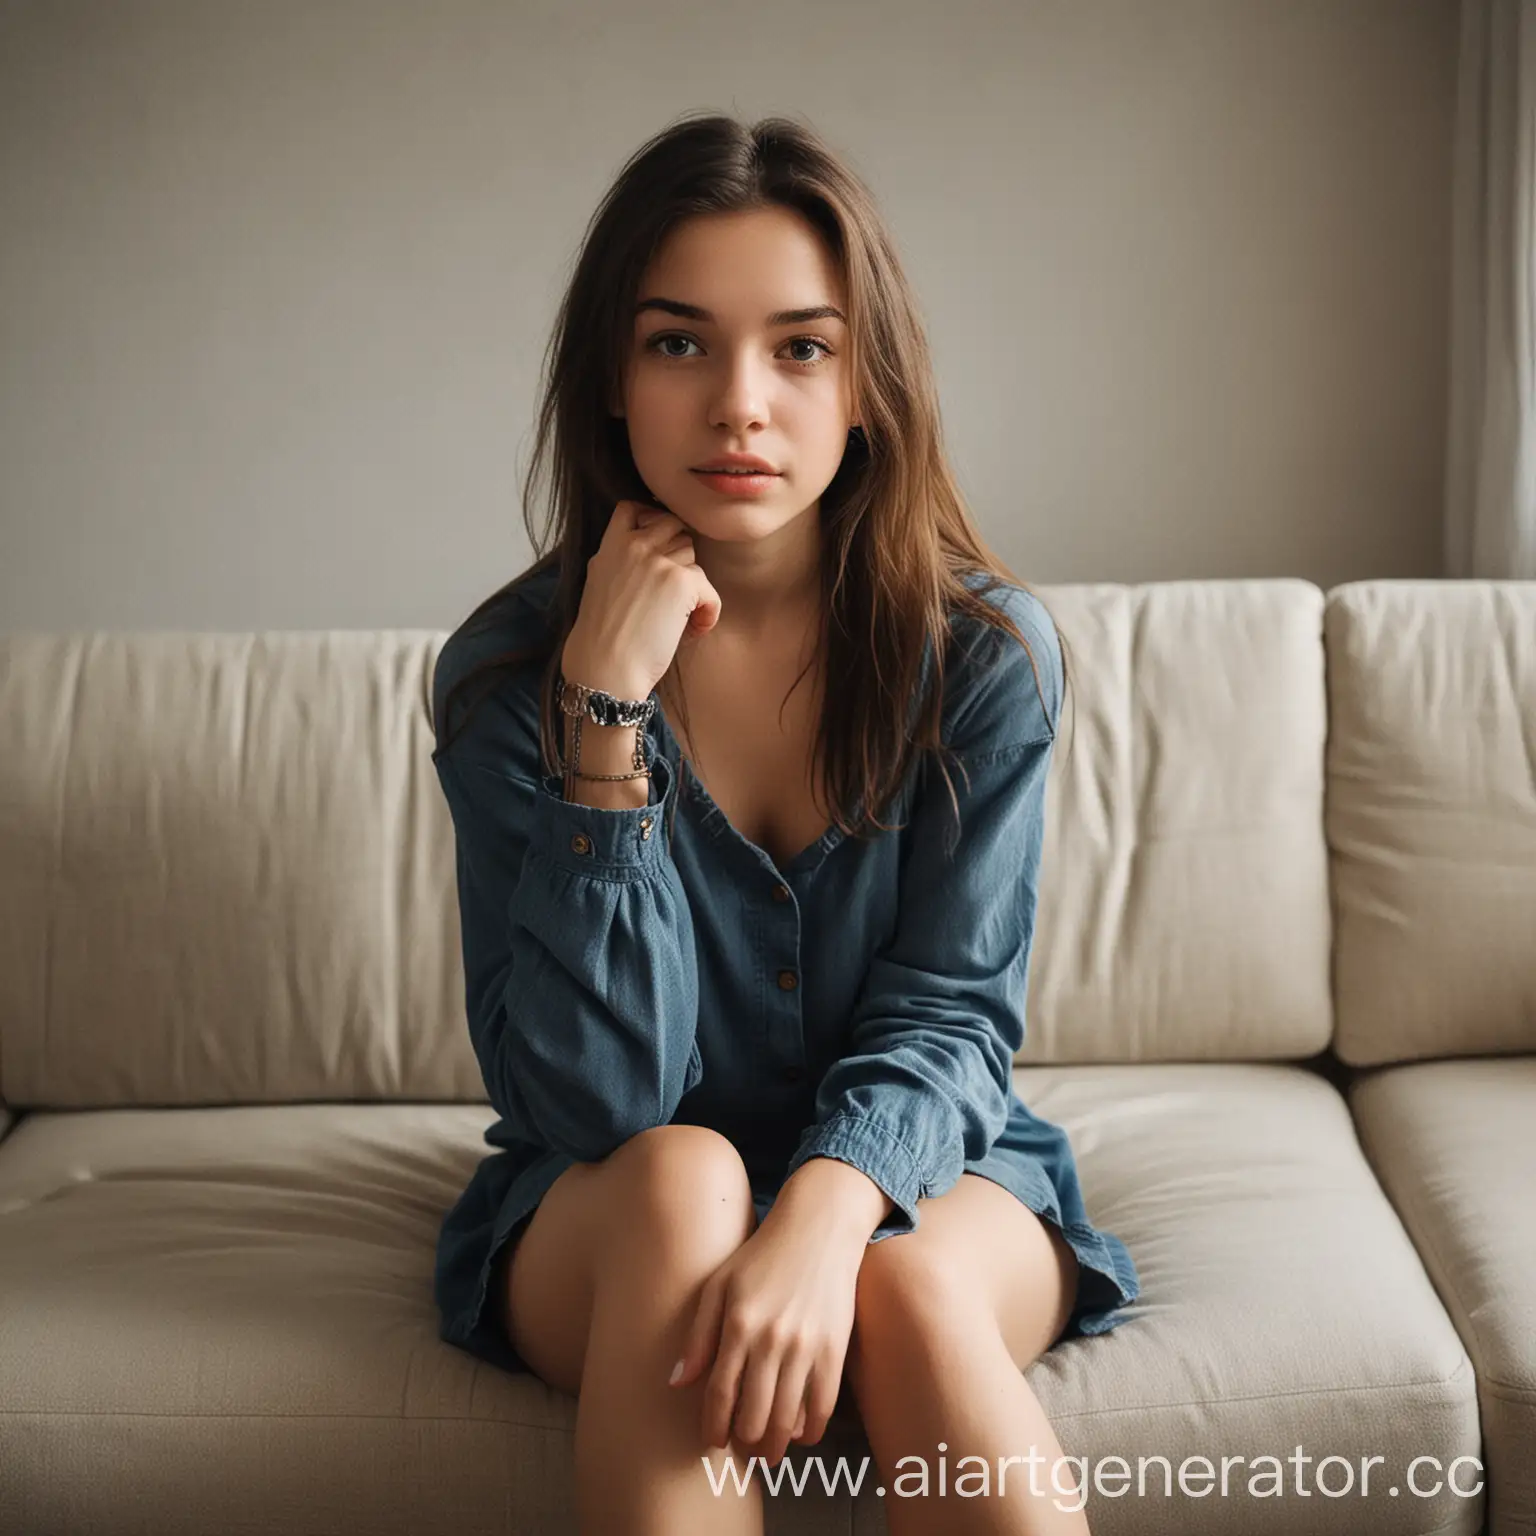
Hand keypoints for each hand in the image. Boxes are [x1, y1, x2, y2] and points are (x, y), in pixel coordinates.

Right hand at [561, 501, 721, 698]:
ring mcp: (658, 560)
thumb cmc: (602, 638)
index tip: (660, 549)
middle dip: (679, 558)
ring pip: (693, 557)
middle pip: (674, 528)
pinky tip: (693, 631)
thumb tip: (646, 550)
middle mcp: (634, 545)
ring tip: (681, 620)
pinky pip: (709, 589)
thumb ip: (618, 559)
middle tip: (673, 594)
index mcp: (610, 545)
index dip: (652, 521)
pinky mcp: (681, 582)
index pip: (633, 507)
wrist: (604, 668)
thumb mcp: (598, 583)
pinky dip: (708, 613)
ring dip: (694, 588)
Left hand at [668, 1204, 863, 1464]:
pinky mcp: (835, 1348)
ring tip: (768, 1451)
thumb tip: (678, 1383)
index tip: (712, 1441)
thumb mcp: (720, 1284)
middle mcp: (771, 1340)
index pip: (720, 1394)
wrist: (818, 1227)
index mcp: (738, 1324)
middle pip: (753, 1414)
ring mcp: (806, 1346)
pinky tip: (800, 1434)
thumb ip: (698, 1335)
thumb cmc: (762, 1254)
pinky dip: (811, 1429)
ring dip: (775, 1444)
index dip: (714, 1426)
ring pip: (787, 1417)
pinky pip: (823, 1405)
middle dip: (744, 1441)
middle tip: (741, 1450)